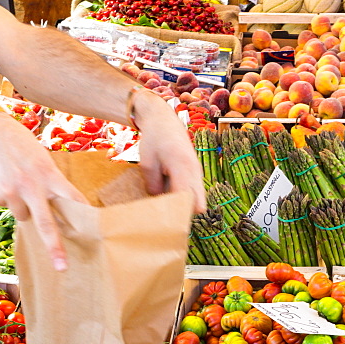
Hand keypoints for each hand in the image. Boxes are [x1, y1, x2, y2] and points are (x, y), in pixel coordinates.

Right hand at [0, 112, 86, 270]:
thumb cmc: (18, 142)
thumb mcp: (40, 158)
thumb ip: (50, 182)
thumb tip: (57, 210)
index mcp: (47, 173)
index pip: (72, 198)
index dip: (83, 214)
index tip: (94, 231)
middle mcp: (30, 186)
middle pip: (46, 223)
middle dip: (55, 248)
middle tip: (62, 267)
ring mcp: (10, 193)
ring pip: (23, 216)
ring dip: (23, 206)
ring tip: (16, 182)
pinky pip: (6, 206)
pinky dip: (7, 197)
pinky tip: (2, 179)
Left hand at [133, 89, 205, 211]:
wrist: (163, 120)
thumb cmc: (154, 139)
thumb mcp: (146, 163)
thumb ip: (153, 185)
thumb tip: (159, 202)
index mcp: (182, 167)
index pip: (185, 199)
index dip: (177, 214)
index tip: (166, 222)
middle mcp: (195, 171)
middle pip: (197, 204)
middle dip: (184, 214)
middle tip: (167, 221)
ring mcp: (198, 173)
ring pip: (195, 200)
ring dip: (183, 206)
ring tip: (166, 209)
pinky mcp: (196, 174)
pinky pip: (192, 193)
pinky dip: (183, 198)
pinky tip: (169, 197)